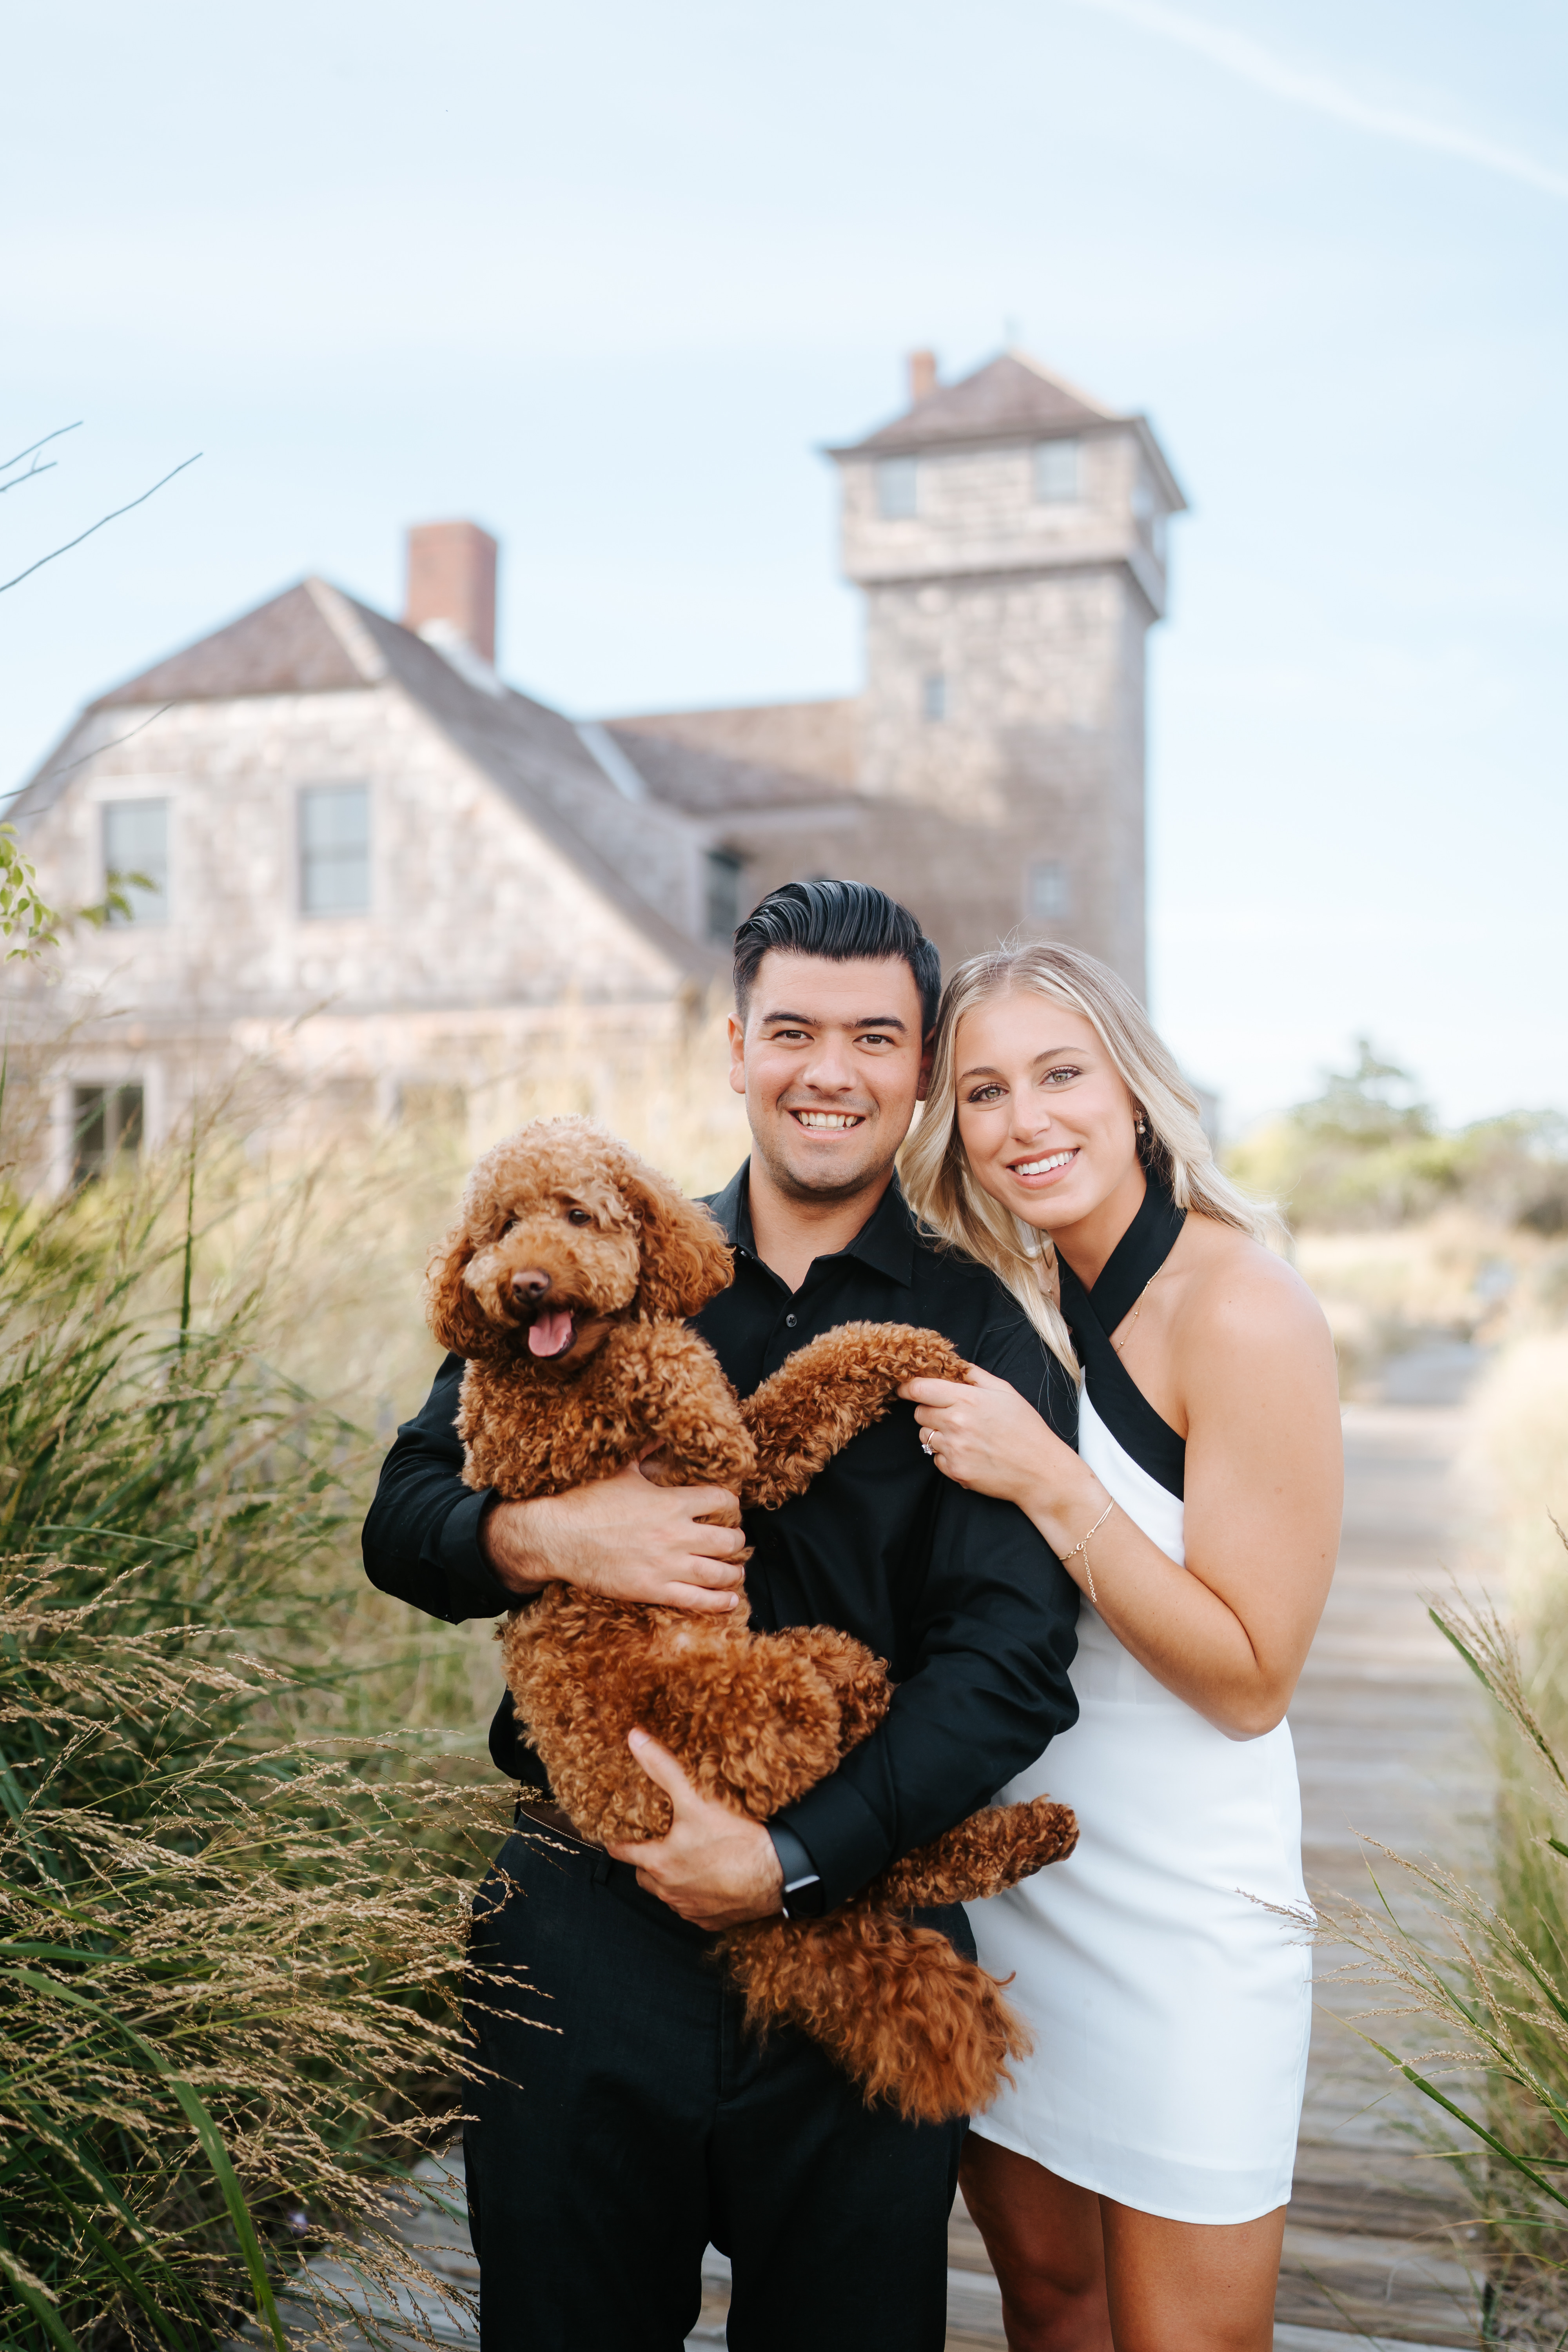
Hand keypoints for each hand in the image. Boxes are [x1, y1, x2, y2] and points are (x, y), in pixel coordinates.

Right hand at [481, 1456, 746, 1611]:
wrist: (560, 1536)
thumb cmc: (589, 1502)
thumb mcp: (622, 1471)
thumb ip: (648, 1452)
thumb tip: (662, 1433)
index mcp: (671, 1502)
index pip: (721, 1500)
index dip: (732, 1505)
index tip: (730, 1509)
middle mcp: (675, 1533)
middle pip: (728, 1540)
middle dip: (737, 1542)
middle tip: (735, 1543)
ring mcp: (666, 1564)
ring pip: (718, 1572)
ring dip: (733, 1573)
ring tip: (736, 1572)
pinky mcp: (653, 1590)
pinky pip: (696, 1600)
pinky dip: (719, 1602)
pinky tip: (730, 1601)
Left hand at [606, 1730, 784, 1928]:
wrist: (777, 1873)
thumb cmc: (736, 1838)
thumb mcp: (695, 1797)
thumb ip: (662, 1767)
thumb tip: (635, 1739)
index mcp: (659, 1863)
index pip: (623, 1853)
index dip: (618, 1841)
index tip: (617, 1835)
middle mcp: (669, 1891)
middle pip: (643, 1877)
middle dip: (646, 1862)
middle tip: (657, 1844)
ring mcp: (690, 1909)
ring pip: (667, 1895)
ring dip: (670, 1881)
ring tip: (685, 1859)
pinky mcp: (712, 1921)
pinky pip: (693, 1911)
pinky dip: (695, 1897)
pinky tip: (709, 1881)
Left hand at [899, 1364, 1086, 1511]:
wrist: (1040, 1470)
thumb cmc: (1025, 1428)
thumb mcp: (1005, 1392)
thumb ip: (975, 1375)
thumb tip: (953, 1364)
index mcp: (967, 1399)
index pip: (919, 1389)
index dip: (908, 1388)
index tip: (905, 1388)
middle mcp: (955, 1424)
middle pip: (919, 1413)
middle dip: (929, 1411)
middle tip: (950, 1414)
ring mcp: (954, 1449)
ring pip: (924, 1437)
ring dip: (936, 1434)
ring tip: (963, 1436)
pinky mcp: (954, 1471)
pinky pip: (935, 1458)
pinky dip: (946, 1455)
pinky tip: (968, 1453)